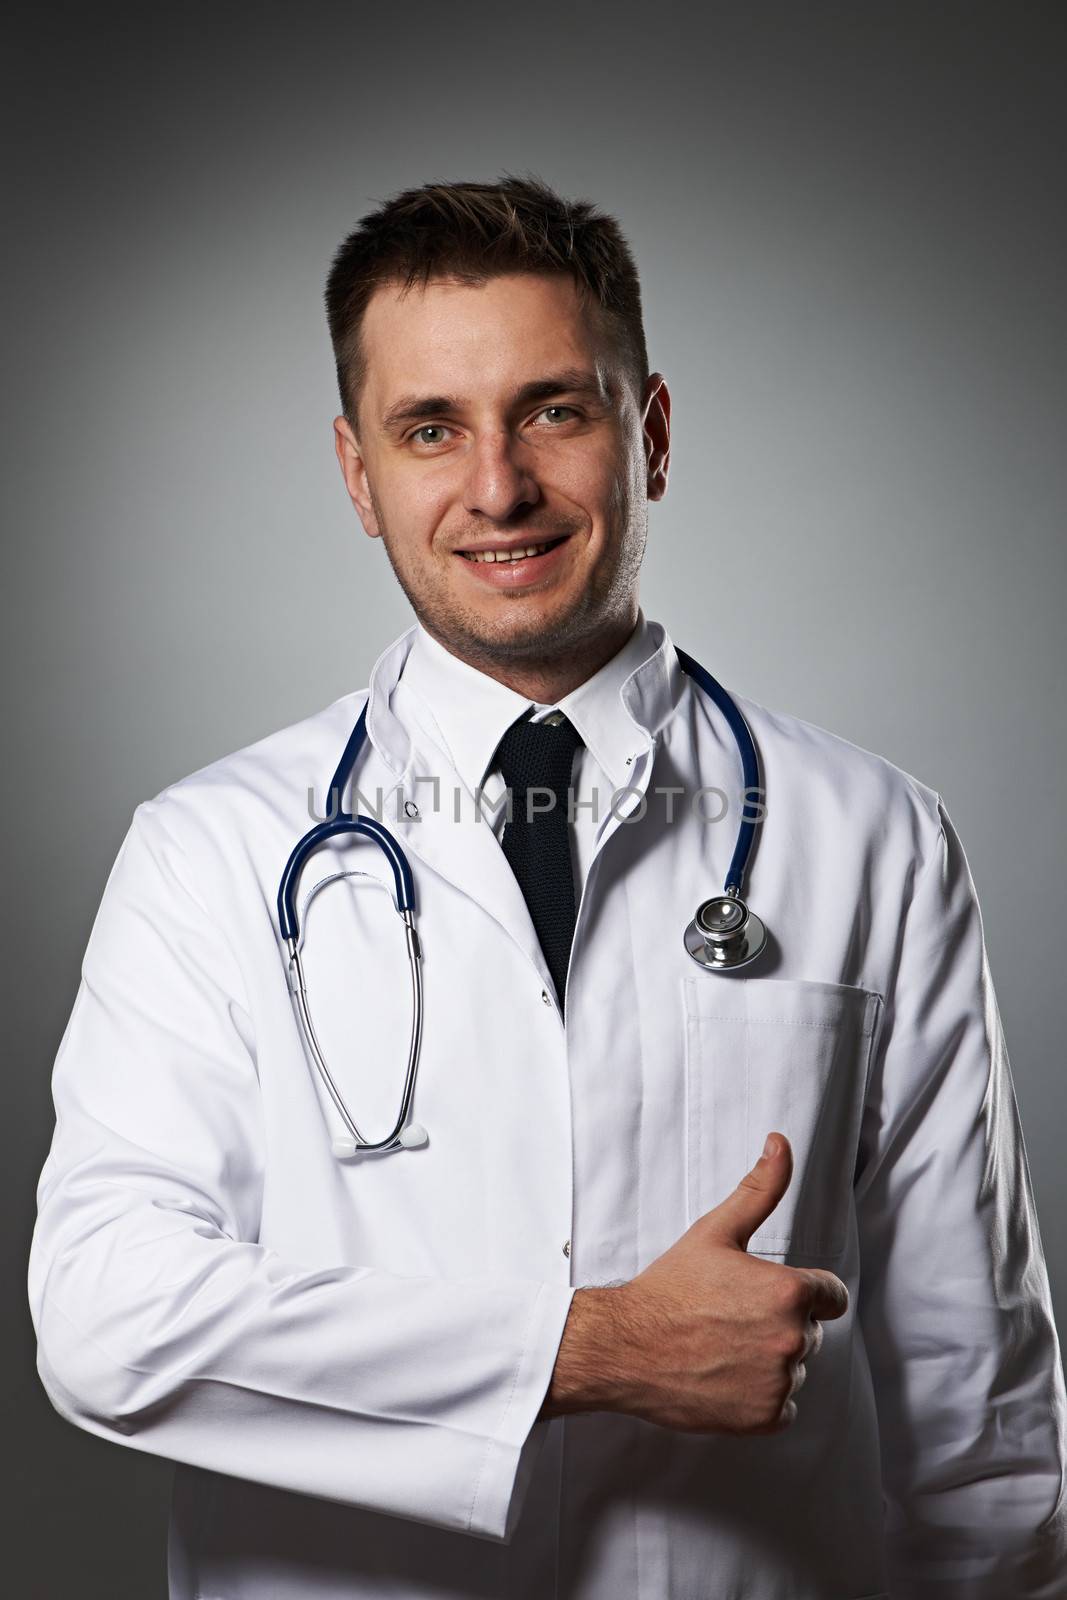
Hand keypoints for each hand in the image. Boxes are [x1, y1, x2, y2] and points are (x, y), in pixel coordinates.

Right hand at [608, 1133, 848, 1434]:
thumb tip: (780, 1144)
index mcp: (788, 1291)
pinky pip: (783, 1408)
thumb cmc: (668, 1287)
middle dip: (779, 1324)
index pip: (831, 1296)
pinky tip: (725, 1376)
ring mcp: (778, 1381)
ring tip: (722, 1346)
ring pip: (795, 1369)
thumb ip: (759, 1189)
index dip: (802, 1292)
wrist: (625, 1346)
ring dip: (769, 1360)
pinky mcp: (764, 1418)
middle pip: (809, 1332)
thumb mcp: (715, 1231)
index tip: (767, 1295)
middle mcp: (791, 1338)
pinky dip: (760, 1397)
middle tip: (730, 1317)